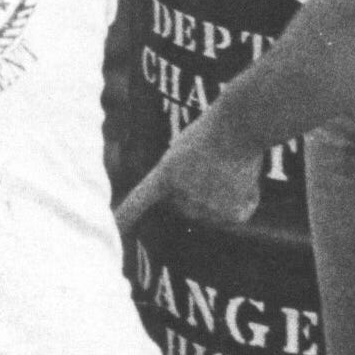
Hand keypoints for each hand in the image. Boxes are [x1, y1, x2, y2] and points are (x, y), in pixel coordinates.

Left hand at [116, 121, 263, 234]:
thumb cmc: (211, 131)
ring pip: (210, 213)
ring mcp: (205, 207)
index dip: (125, 216)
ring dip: (220, 197)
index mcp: (165, 176)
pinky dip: (243, 202)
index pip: (139, 201)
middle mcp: (181, 196)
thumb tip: (184, 203)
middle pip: (183, 207)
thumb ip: (175, 177)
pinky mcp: (230, 215)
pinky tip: (243, 180)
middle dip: (193, 193)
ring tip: (228, 171)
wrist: (240, 125)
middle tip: (210, 167)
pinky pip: (234, 216)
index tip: (112, 228)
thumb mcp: (181, 151)